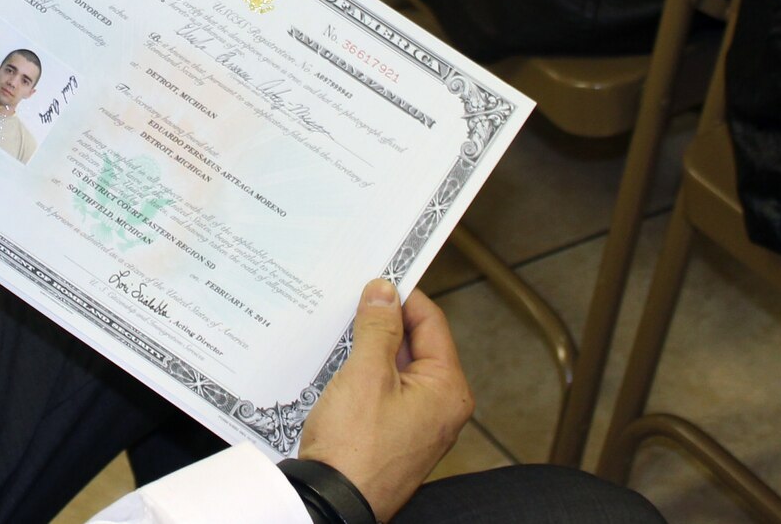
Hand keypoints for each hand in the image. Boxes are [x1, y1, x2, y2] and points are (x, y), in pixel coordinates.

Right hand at [298, 280, 473, 520]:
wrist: (333, 502)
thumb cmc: (355, 449)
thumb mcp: (366, 374)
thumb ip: (379, 327)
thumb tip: (385, 292)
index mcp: (448, 389)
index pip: (431, 322)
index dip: (401, 296)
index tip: (373, 279)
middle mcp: (441, 407)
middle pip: (414, 344)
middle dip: (381, 323)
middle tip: (349, 304)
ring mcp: (418, 424)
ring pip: (395, 367)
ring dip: (368, 349)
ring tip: (338, 335)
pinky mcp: (394, 435)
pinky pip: (383, 391)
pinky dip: (363, 375)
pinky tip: (337, 368)